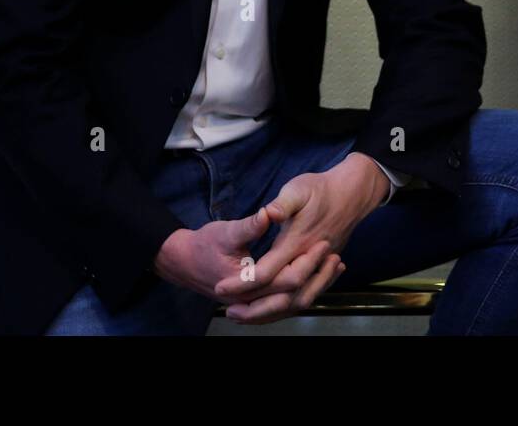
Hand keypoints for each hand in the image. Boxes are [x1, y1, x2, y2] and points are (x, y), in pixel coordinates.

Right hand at [153, 208, 341, 310]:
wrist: (182, 261)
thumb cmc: (203, 244)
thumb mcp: (226, 231)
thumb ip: (250, 225)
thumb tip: (269, 212)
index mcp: (245, 284)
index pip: (285, 280)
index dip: (307, 262)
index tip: (323, 242)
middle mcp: (252, 300)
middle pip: (294, 297)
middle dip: (317, 278)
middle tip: (335, 256)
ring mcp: (254, 304)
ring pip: (292, 304)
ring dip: (315, 286)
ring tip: (335, 266)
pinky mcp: (258, 300)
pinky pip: (286, 301)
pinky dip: (305, 289)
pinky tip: (319, 275)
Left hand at [214, 153, 387, 322]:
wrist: (352, 194)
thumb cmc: (321, 189)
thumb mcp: (298, 189)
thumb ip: (283, 204)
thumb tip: (267, 213)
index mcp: (296, 242)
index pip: (267, 271)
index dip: (243, 281)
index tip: (220, 287)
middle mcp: (307, 259)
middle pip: (281, 295)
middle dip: (254, 308)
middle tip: (228, 311)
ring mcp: (317, 266)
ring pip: (295, 300)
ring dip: (270, 312)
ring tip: (245, 315)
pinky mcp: (322, 268)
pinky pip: (305, 295)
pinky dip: (286, 305)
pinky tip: (271, 307)